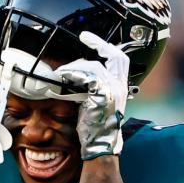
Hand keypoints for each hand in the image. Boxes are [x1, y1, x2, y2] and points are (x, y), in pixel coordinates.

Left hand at [54, 31, 129, 159]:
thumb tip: (77, 75)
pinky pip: (87, 76)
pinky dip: (74, 74)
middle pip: (115, 56)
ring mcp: (113, 90)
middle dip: (99, 44)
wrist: (100, 145)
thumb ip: (93, 88)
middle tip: (84, 37)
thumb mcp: (97, 103)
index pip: (120, 60)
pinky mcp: (102, 95)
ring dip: (76, 65)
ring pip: (95, 66)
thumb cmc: (96, 128)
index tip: (92, 40)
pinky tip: (64, 77)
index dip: (107, 47)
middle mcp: (120, 87)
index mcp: (120, 87)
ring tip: (63, 71)